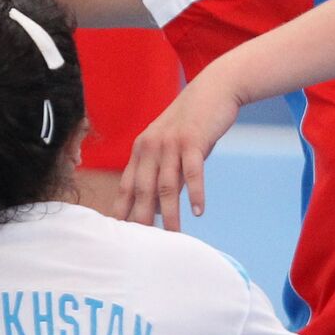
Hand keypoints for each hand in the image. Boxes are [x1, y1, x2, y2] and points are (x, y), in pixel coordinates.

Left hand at [113, 69, 241, 229]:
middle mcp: (151, 145)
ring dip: (170, 213)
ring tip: (173, 236)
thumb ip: (164, 172)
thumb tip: (159, 208)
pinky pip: (192, 172)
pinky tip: (198, 211)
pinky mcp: (193, 140)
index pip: (127, 185)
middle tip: (143, 246)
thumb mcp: (172, 145)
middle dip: (141, 220)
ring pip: (166, 185)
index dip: (123, 210)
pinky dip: (195, 193)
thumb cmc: (193, 122)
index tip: (120, 235)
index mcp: (141, 148)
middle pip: (143, 190)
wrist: (214, 88)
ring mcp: (171, 143)